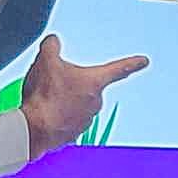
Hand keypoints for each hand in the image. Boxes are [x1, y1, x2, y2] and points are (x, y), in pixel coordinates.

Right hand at [17, 36, 146, 153]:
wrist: (34, 129)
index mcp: (95, 82)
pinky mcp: (72, 135)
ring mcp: (85, 121)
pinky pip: (65, 119)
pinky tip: (44, 112)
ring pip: (74, 103)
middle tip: (52, 83)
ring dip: (62, 100)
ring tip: (46, 100)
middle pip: (86, 86)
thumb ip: (52, 45)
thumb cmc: (45, 95)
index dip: (132, 63)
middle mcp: (96, 103)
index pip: (119, 69)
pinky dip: (56, 115)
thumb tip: (54, 42)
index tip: (144, 61)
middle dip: (71, 83)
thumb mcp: (45, 60)